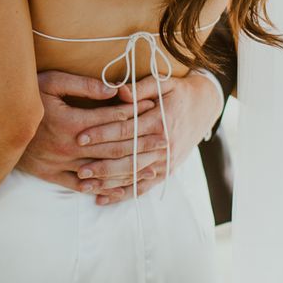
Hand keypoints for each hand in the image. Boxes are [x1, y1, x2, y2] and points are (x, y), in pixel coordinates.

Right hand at [16, 70, 157, 190]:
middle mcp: (68, 147)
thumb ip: (82, 85)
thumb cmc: (25, 98)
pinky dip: (105, 188)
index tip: (155, 110)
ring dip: (131, 168)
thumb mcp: (50, 82)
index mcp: (70, 122)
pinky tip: (123, 188)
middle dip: (142, 142)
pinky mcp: (52, 175)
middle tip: (166, 139)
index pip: (111, 119)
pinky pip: (83, 187)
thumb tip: (114, 89)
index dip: (135, 113)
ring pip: (103, 169)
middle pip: (113, 146)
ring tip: (155, 165)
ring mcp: (60, 164)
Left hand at [76, 72, 222, 204]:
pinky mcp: (167, 171)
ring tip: (84, 185)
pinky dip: (122, 194)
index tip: (80, 138)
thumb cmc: (178, 92)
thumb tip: (118, 91)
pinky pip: (143, 186)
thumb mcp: (162, 83)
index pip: (126, 130)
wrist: (205, 107)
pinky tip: (102, 199)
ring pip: (133, 175)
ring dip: (108, 182)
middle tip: (78, 169)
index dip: (102, 134)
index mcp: (160, 121)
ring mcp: (166, 161)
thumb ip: (139, 88)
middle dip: (101, 164)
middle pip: (127, 156)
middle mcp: (163, 144)